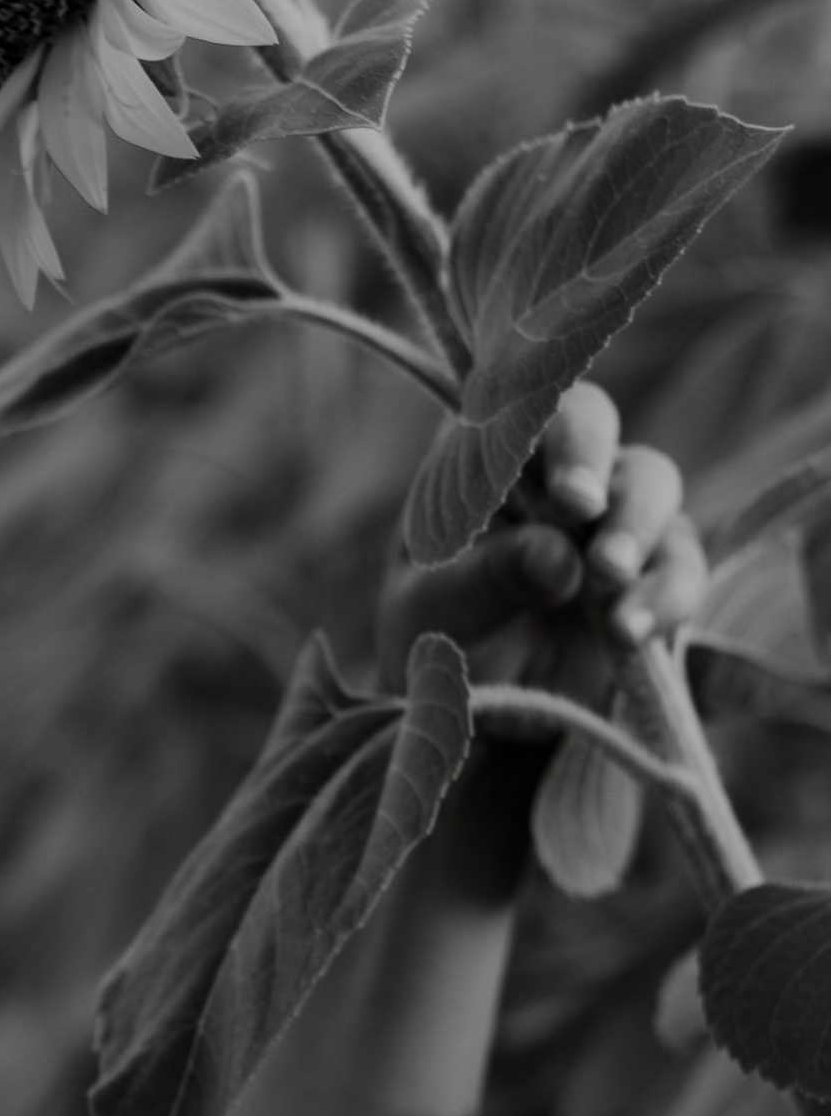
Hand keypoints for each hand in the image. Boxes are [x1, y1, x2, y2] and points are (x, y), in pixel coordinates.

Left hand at [376, 381, 706, 691]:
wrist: (472, 713)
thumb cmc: (437, 639)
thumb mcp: (436, 611)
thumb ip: (489, 577)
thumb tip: (560, 556)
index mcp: (481, 456)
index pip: (518, 402)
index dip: (549, 430)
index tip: (566, 490)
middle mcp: (550, 469)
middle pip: (595, 425)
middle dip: (598, 468)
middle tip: (586, 522)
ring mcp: (609, 515)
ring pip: (651, 486)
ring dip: (636, 531)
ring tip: (609, 588)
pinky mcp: (653, 570)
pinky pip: (680, 565)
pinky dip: (665, 594)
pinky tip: (631, 632)